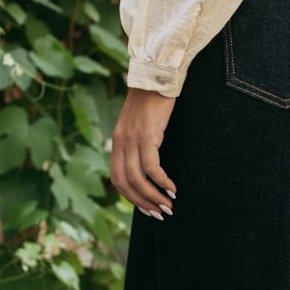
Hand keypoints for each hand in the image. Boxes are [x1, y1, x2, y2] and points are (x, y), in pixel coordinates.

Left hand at [111, 86, 177, 216]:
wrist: (157, 76)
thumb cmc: (153, 100)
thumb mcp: (140, 124)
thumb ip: (139, 142)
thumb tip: (149, 164)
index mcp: (117, 142)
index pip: (117, 179)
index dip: (131, 197)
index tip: (147, 207)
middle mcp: (120, 143)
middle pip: (125, 183)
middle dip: (142, 202)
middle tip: (160, 213)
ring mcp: (132, 140)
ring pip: (138, 179)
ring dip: (153, 196)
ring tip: (169, 205)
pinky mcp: (147, 136)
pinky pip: (152, 167)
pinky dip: (162, 181)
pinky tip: (173, 188)